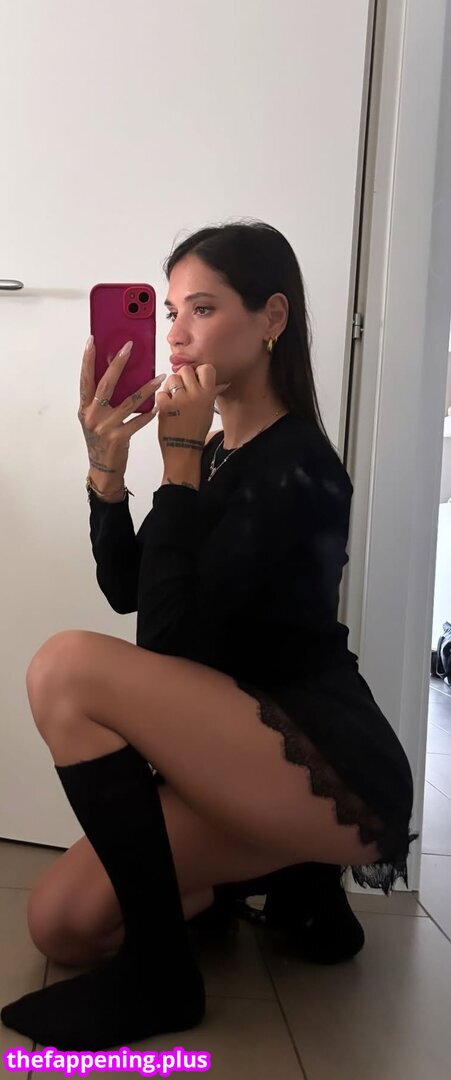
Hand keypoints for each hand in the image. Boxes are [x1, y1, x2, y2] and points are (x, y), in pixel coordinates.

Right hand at [78, 337, 164, 486]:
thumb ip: (100, 400)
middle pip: (106, 384)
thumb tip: (116, 373)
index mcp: (84, 407)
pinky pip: (138, 421)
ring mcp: (106, 427)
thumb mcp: (95, 418)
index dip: (87, 359)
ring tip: (160, 376)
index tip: (92, 341)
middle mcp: (92, 415)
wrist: (103, 468)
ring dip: (146, 388)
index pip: (85, 379)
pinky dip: (149, 412)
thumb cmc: (101, 439)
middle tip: (128, 347)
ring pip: (129, 402)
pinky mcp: (119, 437)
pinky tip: (159, 404)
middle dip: (117, 363)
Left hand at [156, 364, 229, 465]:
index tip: (194, 379)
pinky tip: (167, 409)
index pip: (205, 368)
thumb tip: (221, 382)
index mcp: (208, 394)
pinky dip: (161, 400)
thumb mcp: (208, 410)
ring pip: (171, 378)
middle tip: (181, 391)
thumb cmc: (196, 431)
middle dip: (181, 378)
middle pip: (185, 370)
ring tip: (173, 400)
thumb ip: (210, 393)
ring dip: (170, 387)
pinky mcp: (165, 406)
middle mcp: (195, 395)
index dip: (197, 372)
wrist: (184, 449)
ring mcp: (180, 400)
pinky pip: (161, 393)